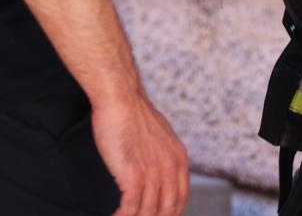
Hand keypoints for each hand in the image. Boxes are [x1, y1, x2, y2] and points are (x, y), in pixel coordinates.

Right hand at [91, 89, 188, 215]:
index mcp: (179, 157)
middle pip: (168, 209)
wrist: (120, 97)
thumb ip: (162, 154)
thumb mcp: (159, 134)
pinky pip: (131, 208)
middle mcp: (170, 166)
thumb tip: (157, 167)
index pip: (181, 197)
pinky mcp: (134, 174)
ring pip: (148, 211)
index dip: (171, 213)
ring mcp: (153, 171)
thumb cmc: (132, 112)